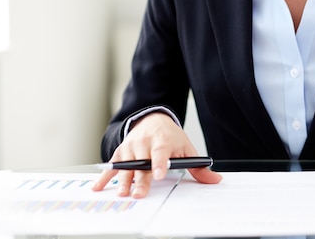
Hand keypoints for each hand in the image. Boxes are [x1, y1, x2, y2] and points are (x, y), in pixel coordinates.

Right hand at [92, 112, 221, 197]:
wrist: (152, 120)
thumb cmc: (170, 137)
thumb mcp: (186, 148)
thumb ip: (198, 166)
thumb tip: (215, 179)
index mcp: (162, 141)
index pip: (161, 152)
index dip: (160, 163)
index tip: (160, 174)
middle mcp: (145, 143)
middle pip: (142, 164)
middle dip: (141, 179)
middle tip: (139, 194)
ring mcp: (131, 147)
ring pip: (126, 166)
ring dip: (123, 180)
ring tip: (122, 193)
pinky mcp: (121, 152)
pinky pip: (112, 165)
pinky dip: (105, 176)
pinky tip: (98, 186)